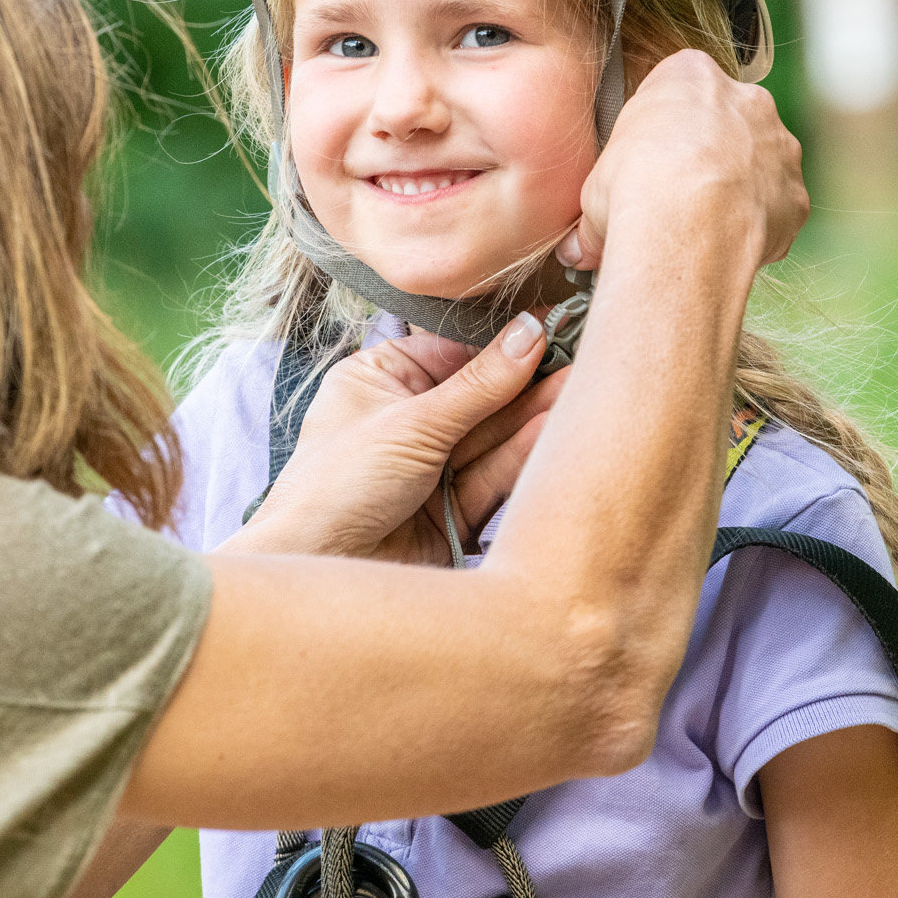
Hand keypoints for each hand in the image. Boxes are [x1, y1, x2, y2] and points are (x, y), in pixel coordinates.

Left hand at [252, 316, 565, 565]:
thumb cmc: (336, 485)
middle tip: (577, 362)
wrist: (319, 568)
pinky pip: (492, 477)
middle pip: (477, 396)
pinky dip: (522, 456)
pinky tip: (554, 432)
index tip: (548, 329)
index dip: (499, 345)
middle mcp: (404, 421)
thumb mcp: (411, 422)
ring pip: (490, 437)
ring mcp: (429, 468)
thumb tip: (529, 333)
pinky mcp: (450, 511)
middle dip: (524, 383)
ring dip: (531, 418)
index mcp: (378, 381)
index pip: (451, 353)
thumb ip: (479, 384)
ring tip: (578, 393)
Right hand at [559, 50, 805, 274]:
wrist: (686, 227)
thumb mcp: (597, 184)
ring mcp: (780, 147)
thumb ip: (600, 207)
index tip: (649, 159)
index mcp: (692, 77)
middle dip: (710, 156)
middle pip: (729, 123)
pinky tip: (727, 249)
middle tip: (678, 196)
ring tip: (702, 230)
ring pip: (761, 166)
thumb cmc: (637, 187)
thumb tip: (583, 246)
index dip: (664, 129)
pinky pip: (778, 210)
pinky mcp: (796, 196)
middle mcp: (747, 101)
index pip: (681, 89)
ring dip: (739, 191)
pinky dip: (759, 227)